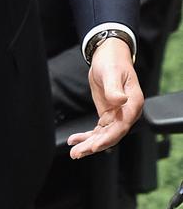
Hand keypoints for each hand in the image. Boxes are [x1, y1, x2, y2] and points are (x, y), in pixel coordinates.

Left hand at [67, 37, 143, 158]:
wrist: (109, 56)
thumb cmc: (113, 62)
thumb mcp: (112, 73)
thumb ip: (115, 89)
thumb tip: (120, 100)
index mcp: (133, 103)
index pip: (122, 126)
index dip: (108, 138)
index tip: (95, 146)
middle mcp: (127, 112)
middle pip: (111, 135)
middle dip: (94, 146)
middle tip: (78, 153)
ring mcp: (117, 115)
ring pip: (104, 135)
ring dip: (89, 144)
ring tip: (74, 151)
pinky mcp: (108, 115)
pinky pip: (98, 130)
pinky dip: (87, 136)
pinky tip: (75, 140)